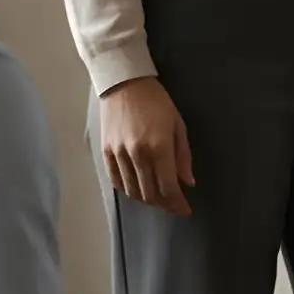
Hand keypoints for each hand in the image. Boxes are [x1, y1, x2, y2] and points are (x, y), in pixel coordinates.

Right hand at [100, 78, 193, 215]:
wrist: (124, 84)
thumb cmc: (157, 102)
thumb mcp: (178, 125)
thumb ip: (183, 156)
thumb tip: (187, 182)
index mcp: (159, 147)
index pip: (168, 187)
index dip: (177, 203)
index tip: (185, 210)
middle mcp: (137, 155)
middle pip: (150, 193)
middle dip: (164, 204)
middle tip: (173, 205)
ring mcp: (119, 155)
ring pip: (133, 191)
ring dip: (147, 199)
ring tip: (157, 198)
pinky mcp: (106, 152)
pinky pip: (116, 181)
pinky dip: (128, 190)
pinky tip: (137, 189)